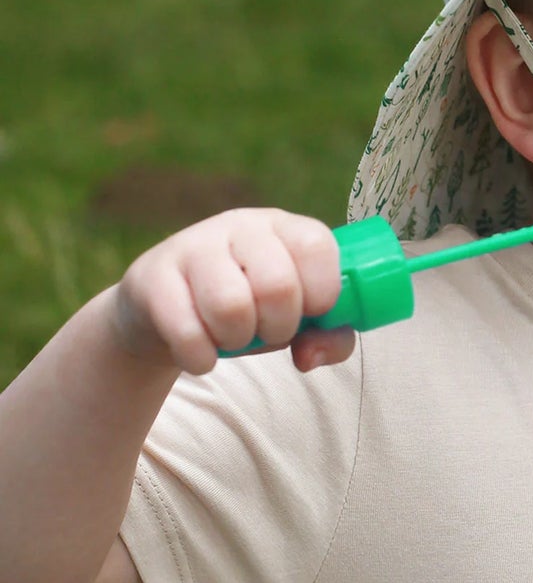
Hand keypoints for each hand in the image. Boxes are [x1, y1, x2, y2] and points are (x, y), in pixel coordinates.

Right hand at [110, 208, 354, 375]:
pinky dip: (201, 357)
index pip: (316, 246)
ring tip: (233, 338)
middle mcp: (241, 225)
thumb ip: (330, 338)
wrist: (168, 313)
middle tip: (268, 331)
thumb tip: (311, 356)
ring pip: (230, 306)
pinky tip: (202, 354)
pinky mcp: (151, 276)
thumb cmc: (252, 310)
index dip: (323, 292)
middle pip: (278, 284)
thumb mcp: (299, 320)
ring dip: (238, 340)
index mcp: (284, 227)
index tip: (311, 314)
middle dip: (280, 326)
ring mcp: (193, 245)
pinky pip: (185, 330)